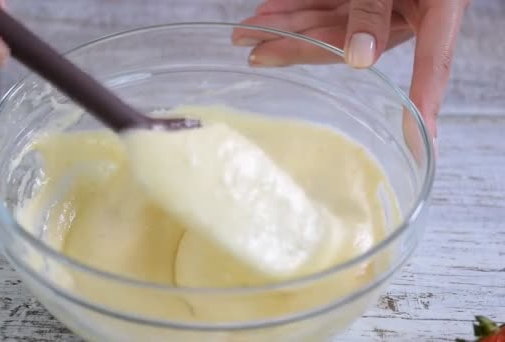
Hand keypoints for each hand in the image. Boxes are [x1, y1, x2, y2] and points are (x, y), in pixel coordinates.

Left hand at [233, 0, 470, 140]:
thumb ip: (375, 9)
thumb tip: (359, 60)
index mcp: (434, 9)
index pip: (433, 65)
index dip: (426, 102)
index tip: (419, 139)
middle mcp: (406, 11)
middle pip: (351, 41)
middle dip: (297, 46)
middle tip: (254, 53)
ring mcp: (380, 0)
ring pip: (329, 20)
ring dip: (285, 24)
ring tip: (244, 31)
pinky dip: (295, 1)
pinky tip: (267, 10)